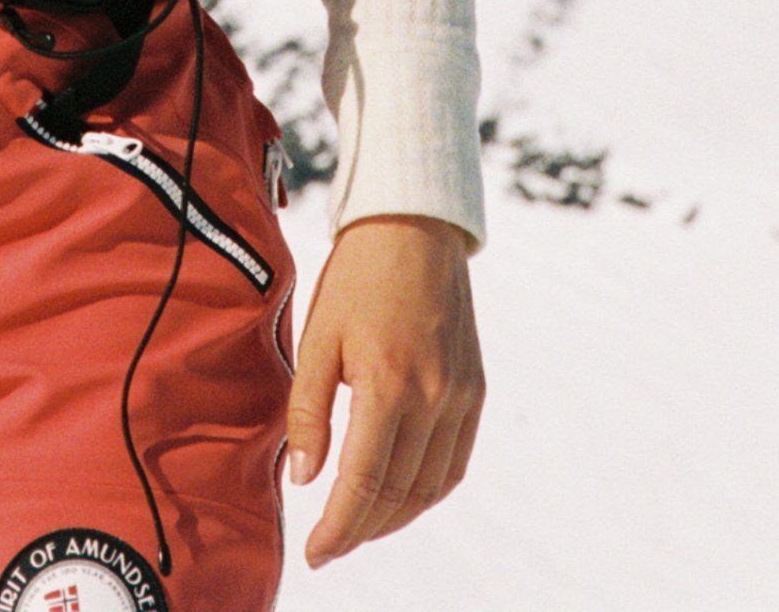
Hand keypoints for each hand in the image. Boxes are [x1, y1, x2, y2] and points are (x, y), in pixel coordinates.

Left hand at [285, 210, 482, 568]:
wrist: (415, 226)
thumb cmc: (358, 277)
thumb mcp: (318, 338)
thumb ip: (308, 412)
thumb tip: (304, 480)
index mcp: (389, 385)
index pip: (363, 485)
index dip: (338, 529)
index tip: (316, 553)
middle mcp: (434, 398)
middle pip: (397, 495)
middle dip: (360, 530)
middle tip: (329, 545)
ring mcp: (460, 396)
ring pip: (429, 488)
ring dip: (393, 518)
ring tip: (358, 526)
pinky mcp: (474, 390)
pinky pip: (454, 463)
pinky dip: (427, 492)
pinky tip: (400, 496)